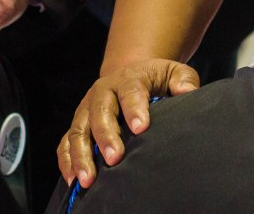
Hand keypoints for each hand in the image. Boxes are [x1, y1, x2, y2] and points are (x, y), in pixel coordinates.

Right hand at [58, 59, 199, 188]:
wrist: (130, 76)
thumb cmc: (156, 80)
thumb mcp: (173, 73)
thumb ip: (183, 80)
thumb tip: (186, 92)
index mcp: (128, 78)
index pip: (130, 91)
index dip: (135, 108)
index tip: (141, 128)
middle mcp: (103, 91)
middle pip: (100, 112)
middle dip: (105, 136)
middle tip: (115, 159)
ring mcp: (87, 108)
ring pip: (78, 129)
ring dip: (81, 154)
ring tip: (88, 179)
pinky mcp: (78, 123)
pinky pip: (66, 142)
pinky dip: (66, 161)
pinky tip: (72, 180)